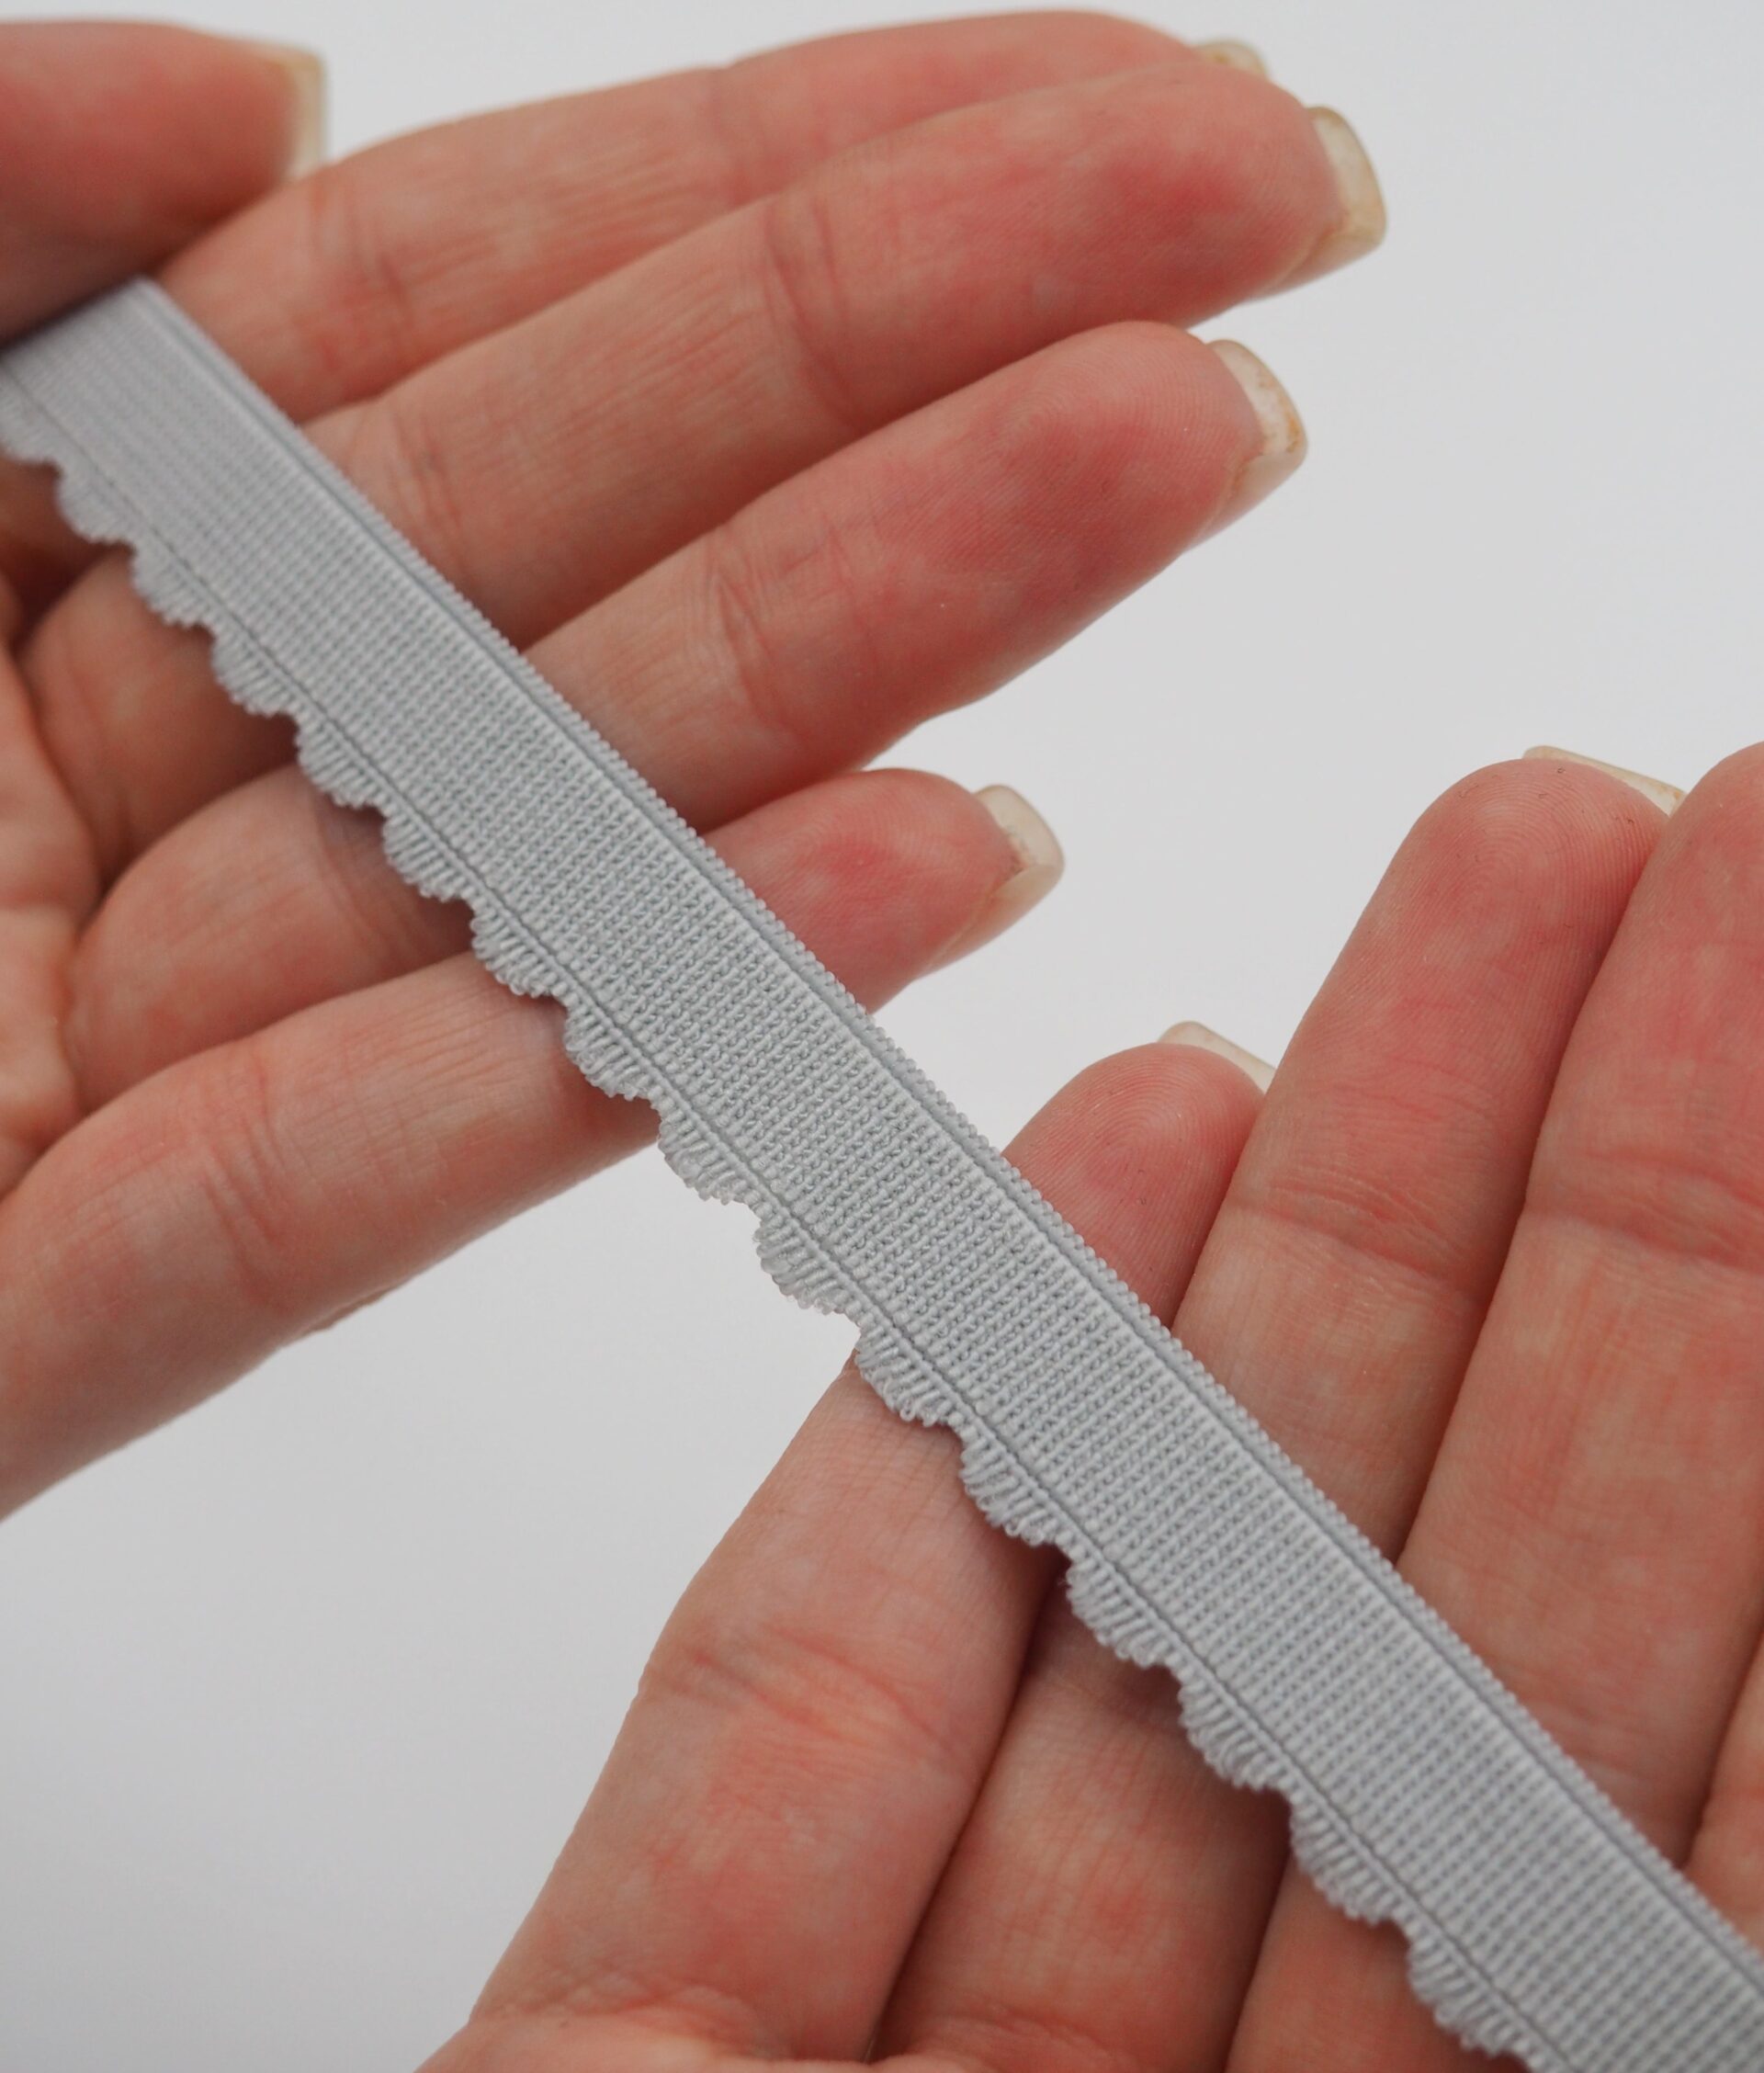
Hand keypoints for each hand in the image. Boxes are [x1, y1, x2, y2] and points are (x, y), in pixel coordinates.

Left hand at [0, 9, 1380, 1510]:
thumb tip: (273, 90)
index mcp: (41, 527)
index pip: (466, 320)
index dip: (797, 190)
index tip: (1114, 110)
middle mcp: (133, 766)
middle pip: (568, 559)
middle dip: (921, 370)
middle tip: (1254, 243)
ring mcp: (105, 1041)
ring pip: (523, 860)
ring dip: (857, 669)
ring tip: (1159, 472)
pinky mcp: (25, 1308)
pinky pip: (301, 1200)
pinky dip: (573, 1072)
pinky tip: (894, 903)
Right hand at [420, 745, 1763, 2072]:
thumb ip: (1733, 1874)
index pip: (1681, 1743)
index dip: (1723, 1344)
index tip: (1753, 993)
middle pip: (1431, 1620)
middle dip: (1539, 1199)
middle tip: (1655, 844)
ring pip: (1132, 1631)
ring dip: (1271, 1245)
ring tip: (1457, 875)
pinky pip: (767, 1780)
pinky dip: (894, 1490)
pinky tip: (1089, 1158)